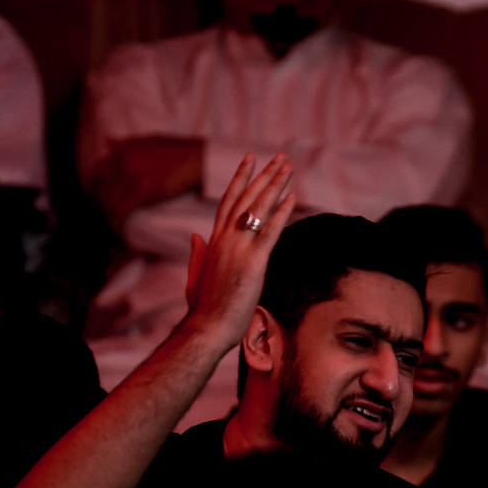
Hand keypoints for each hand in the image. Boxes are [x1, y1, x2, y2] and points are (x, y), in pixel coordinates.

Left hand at [93, 137, 204, 233]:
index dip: (93, 193)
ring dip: (107, 223)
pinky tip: (121, 239)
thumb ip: (125, 144)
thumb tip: (107, 142)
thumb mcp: (147, 140)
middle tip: (106, 225)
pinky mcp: (142, 192)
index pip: (94, 174)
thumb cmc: (177, 151)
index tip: (100, 206)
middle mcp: (121, 162)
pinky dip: (116, 228)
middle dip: (99, 212)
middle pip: (98, 193)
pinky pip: (120, 214)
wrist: (198, 158)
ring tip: (113, 236)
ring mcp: (130, 177)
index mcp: (121, 151)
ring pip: (106, 206)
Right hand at [181, 153, 294, 343]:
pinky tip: (293, 197)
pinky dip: (282, 213)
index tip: (251, 159)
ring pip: (259, 209)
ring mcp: (238, 249)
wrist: (205, 328)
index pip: (228, 201)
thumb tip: (195, 236)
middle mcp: (224, 239)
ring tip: (289, 168)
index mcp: (213, 241)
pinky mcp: (253, 263)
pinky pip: (270, 231)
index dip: (241, 178)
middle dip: (264, 175)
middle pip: (247, 198)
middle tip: (281, 158)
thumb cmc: (202, 309)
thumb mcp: (195, 276)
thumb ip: (197, 254)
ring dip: (275, 185)